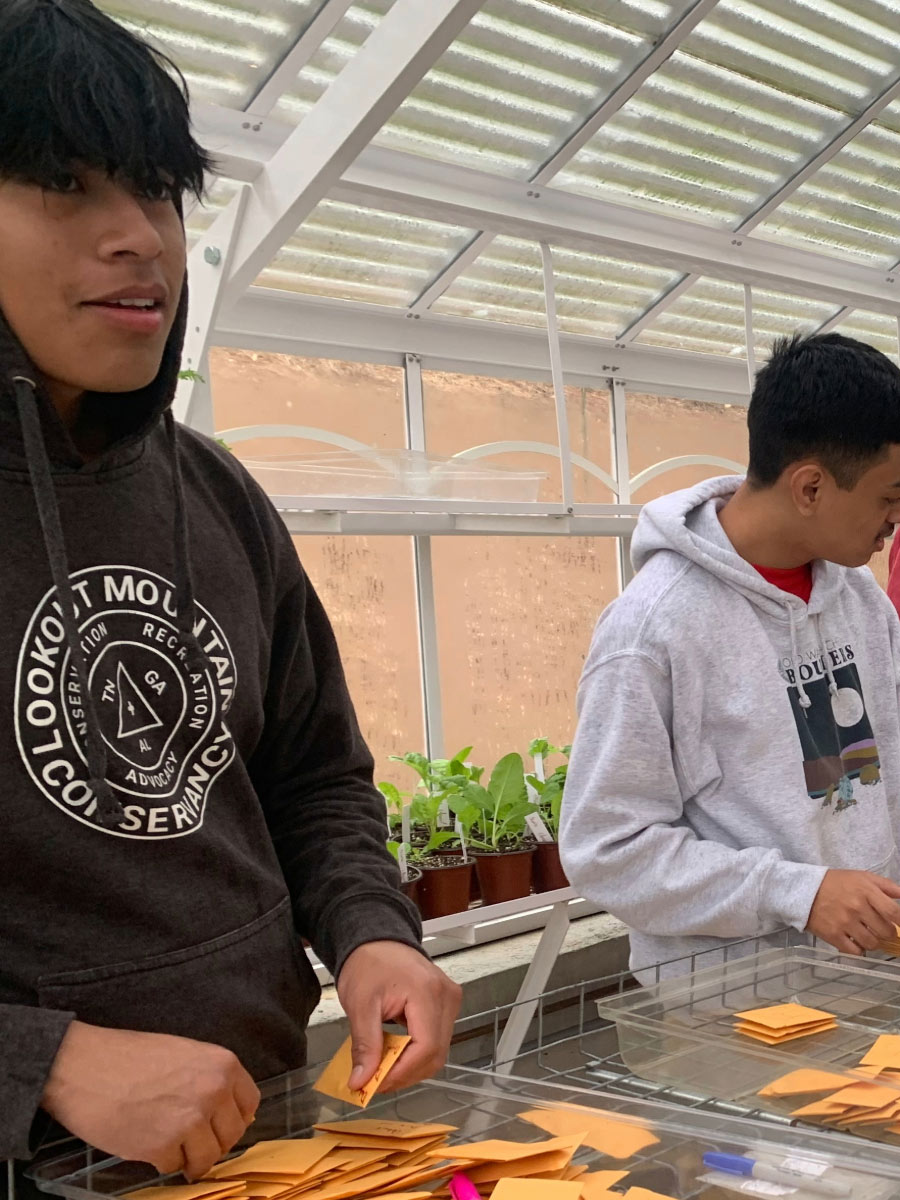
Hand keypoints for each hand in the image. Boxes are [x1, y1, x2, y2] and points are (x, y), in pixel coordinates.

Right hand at [42, 1021, 259, 1178]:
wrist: (83, 1065)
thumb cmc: (129, 1057)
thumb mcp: (184, 1054)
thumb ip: (209, 1080)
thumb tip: (225, 1112)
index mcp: (223, 1065)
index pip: (250, 1105)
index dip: (231, 1118)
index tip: (216, 1124)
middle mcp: (213, 1092)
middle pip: (231, 1137)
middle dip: (210, 1141)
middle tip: (187, 1137)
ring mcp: (190, 1121)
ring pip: (206, 1159)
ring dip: (187, 1156)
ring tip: (164, 1138)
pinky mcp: (163, 1146)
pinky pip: (174, 1166)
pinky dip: (159, 1160)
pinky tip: (143, 1139)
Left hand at [336, 941, 460, 1093]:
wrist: (376, 939)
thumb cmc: (368, 964)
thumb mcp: (360, 1004)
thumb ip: (364, 1045)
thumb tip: (361, 1082)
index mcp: (428, 992)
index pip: (426, 1048)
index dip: (401, 1073)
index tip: (374, 1084)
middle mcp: (447, 997)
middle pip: (435, 1054)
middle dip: (405, 1074)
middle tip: (375, 1081)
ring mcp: (450, 1000)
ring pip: (438, 1051)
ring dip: (411, 1066)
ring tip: (383, 1067)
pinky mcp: (446, 1004)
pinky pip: (436, 1039)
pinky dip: (416, 1053)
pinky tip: (395, 1053)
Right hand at [806, 869, 899, 954]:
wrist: (804, 889)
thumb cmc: (836, 883)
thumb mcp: (861, 876)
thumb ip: (886, 885)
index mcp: (866, 891)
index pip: (893, 912)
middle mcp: (857, 908)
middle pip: (886, 932)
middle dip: (887, 932)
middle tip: (880, 928)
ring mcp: (845, 923)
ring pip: (872, 943)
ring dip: (873, 941)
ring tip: (867, 934)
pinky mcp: (833, 935)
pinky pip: (855, 952)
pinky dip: (858, 949)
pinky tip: (854, 941)